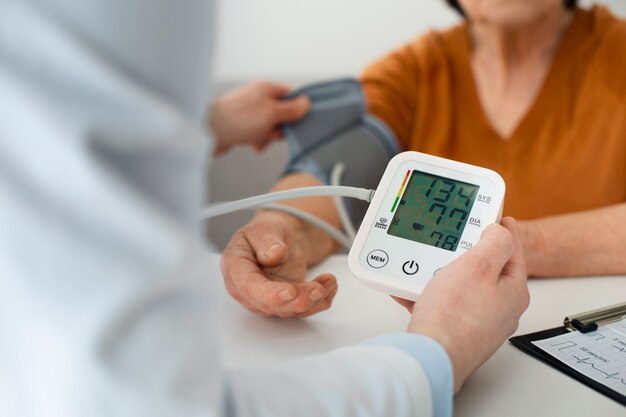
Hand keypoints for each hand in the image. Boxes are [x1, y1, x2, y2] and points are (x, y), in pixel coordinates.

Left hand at [210, 81, 309, 154]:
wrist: (210, 132)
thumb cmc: (238, 119)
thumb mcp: (272, 113)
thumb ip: (292, 109)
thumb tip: (306, 103)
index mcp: (266, 89)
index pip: (291, 96)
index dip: (297, 109)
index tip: (298, 121)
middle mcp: (258, 98)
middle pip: (282, 114)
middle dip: (280, 128)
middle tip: (273, 131)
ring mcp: (250, 112)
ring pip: (270, 127)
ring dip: (268, 137)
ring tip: (259, 139)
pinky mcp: (243, 125)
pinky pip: (258, 134)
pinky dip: (258, 141)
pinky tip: (252, 144)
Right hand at [221, 211, 337, 317]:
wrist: (278, 239)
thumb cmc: (266, 233)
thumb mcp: (263, 227)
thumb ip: (265, 240)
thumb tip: (273, 254)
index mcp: (235, 268)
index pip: (250, 287)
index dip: (269, 294)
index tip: (290, 291)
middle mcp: (248, 289)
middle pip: (271, 305)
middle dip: (297, 300)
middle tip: (318, 290)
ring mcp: (267, 299)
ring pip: (289, 310)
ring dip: (312, 300)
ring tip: (328, 282)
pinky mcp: (285, 303)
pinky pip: (303, 309)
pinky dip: (320, 300)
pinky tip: (329, 286)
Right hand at [404, 218, 528, 391]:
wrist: (430, 355)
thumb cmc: (455, 317)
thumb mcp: (480, 265)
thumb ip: (496, 241)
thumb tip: (501, 231)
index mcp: (513, 290)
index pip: (513, 250)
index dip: (504, 229)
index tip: (498, 217)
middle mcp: (500, 308)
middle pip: (486, 268)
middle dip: (466, 252)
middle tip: (452, 241)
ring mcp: (479, 322)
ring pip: (462, 286)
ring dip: (443, 273)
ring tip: (427, 267)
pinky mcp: (457, 331)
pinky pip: (444, 304)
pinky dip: (429, 294)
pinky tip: (414, 290)